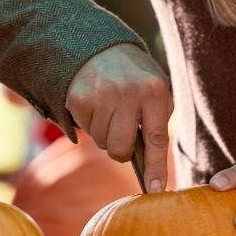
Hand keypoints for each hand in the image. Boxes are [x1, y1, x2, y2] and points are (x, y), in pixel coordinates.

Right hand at [66, 43, 171, 192]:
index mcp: (154, 91)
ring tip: (109, 109)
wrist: (99, 45)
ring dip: (104, 133)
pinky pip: (84, 130)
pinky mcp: (78, 98)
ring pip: (101, 142)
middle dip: (120, 150)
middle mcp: (128, 93)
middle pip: (120, 149)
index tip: (155, 191)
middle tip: (121, 132)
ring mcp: (101, 95)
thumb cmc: (134, 76)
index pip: (157, 139)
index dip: (156, 168)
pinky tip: (95, 103)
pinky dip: (89, 122)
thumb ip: (156, 120)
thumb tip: (149, 165)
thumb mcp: (154, 89)